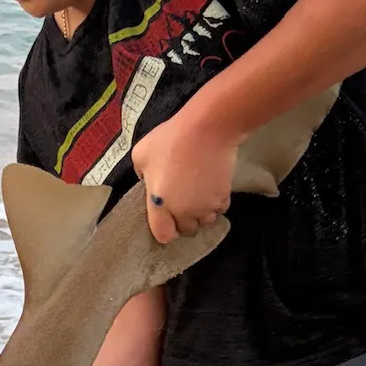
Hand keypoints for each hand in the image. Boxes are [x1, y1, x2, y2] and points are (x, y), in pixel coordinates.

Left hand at [130, 106, 237, 245]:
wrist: (206, 130)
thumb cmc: (170, 140)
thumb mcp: (141, 154)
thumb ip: (142, 175)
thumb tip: (151, 181)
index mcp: (160, 204)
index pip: (163, 234)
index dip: (165, 230)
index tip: (166, 219)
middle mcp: (184, 211)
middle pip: (187, 229)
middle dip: (184, 219)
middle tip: (181, 199)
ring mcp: (206, 206)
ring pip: (205, 220)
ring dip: (201, 212)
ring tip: (198, 194)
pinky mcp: (224, 197)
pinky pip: (220, 209)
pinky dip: (216, 203)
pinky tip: (211, 187)